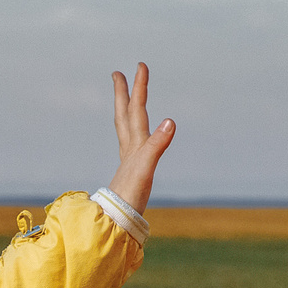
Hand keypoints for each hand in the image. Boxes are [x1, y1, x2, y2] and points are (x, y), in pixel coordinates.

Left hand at [105, 62, 175, 214]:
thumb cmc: (131, 196)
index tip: (139, 65)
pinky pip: (133, 145)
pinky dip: (134, 135)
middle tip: (118, 74)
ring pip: (126, 129)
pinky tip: (136, 140)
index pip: (136, 109)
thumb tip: (169, 121)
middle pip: (125, 115)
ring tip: (126, 101)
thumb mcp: (146, 168)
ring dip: (126, 112)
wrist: (117, 221)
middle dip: (123, 93)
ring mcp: (129, 160)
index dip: (139, 87)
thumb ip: (157, 144)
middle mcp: (130, 149)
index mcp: (134, 144)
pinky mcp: (132, 173)